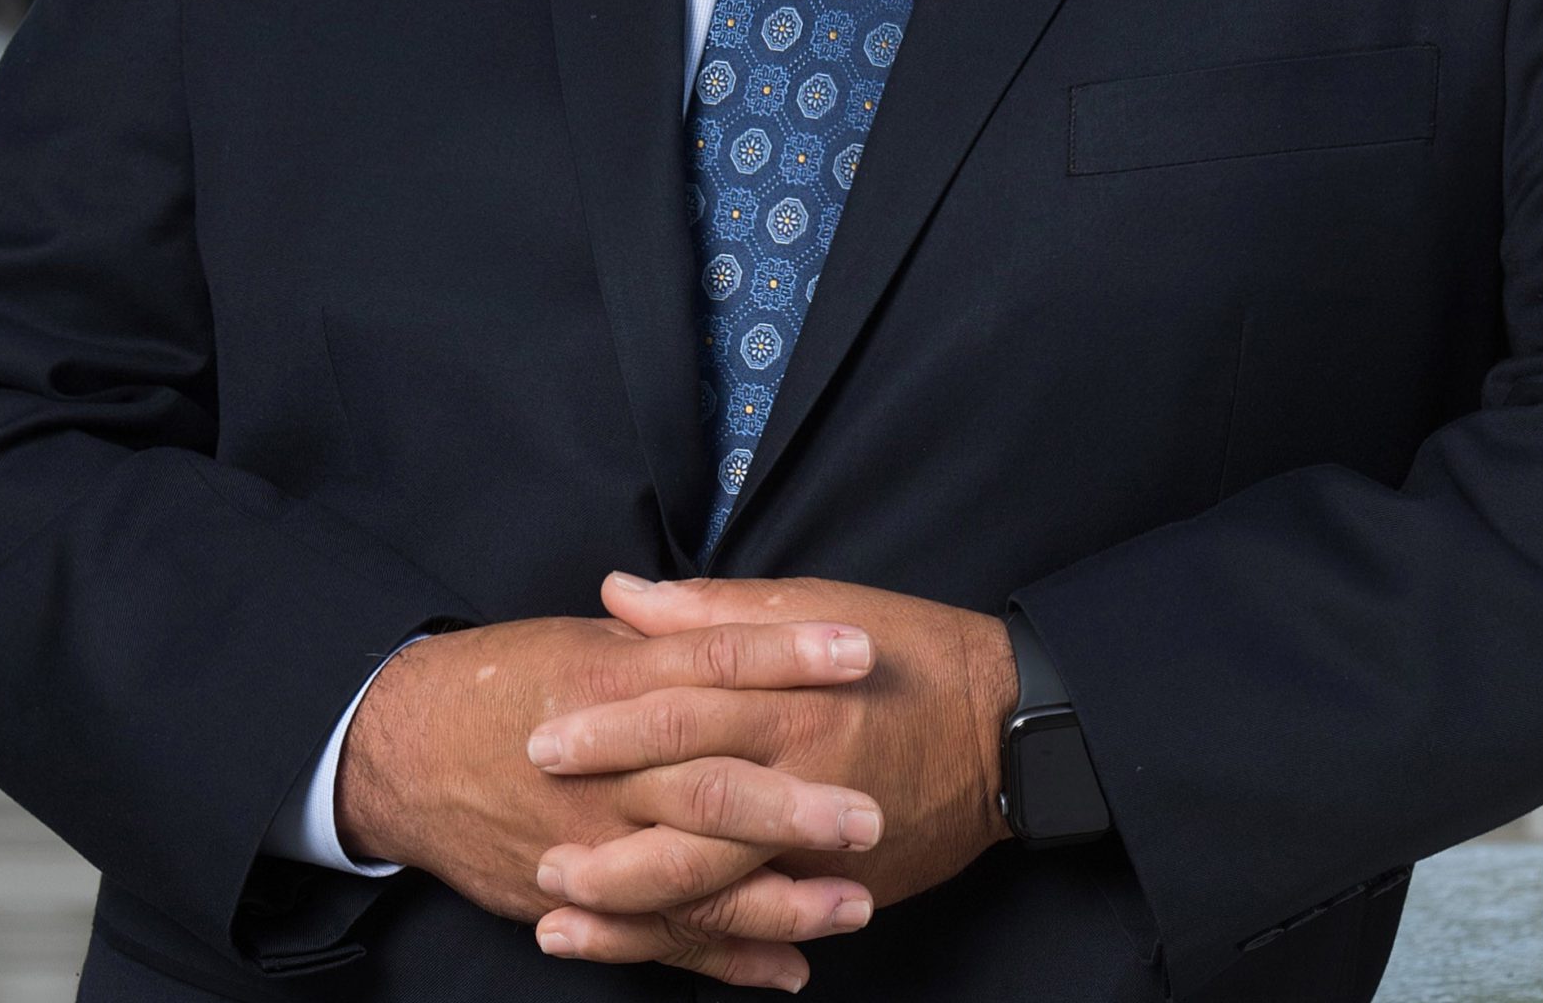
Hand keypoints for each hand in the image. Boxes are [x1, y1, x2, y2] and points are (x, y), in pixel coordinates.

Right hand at [337, 614, 888, 989]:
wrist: (401, 751)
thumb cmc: (500, 683)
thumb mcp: (582, 644)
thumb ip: (660, 636)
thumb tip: (731, 612)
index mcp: (612, 684)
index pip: (714, 663)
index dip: (789, 655)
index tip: (861, 652)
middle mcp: (605, 770)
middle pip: (711, 787)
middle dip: (794, 807)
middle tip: (870, 816)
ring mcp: (590, 844)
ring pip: (692, 879)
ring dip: (778, 901)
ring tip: (855, 905)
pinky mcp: (574, 902)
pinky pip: (659, 938)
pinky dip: (726, 958)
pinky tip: (792, 968)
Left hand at [524, 574, 1018, 956]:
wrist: (1010, 728)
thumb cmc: (910, 652)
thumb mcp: (813, 606)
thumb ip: (712, 613)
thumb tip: (621, 597)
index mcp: (786, 696)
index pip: (678, 713)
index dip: (606, 730)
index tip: (541, 739)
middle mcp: (799, 772)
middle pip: (683, 810)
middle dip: (602, 831)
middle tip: (533, 843)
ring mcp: (821, 840)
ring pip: (711, 883)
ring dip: (629, 901)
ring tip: (554, 909)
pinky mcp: (842, 887)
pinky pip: (759, 925)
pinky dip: (699, 943)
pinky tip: (642, 945)